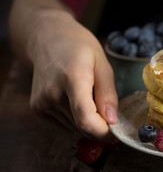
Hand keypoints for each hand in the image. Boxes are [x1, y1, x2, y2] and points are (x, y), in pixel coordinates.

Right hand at [28, 10, 117, 140]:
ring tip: (88, 98)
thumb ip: (108, 94)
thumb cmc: (79, 48)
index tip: (116, 130)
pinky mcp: (37, 109)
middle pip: (82, 128)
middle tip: (107, 111)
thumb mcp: (102, 64)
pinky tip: (74, 100)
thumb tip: (112, 121)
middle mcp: (52, 93)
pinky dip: (75, 120)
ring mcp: (42, 103)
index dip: (103, 132)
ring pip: (74, 129)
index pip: (86, 120)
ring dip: (87, 123)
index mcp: (72, 79)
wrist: (47, 38)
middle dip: (99, 127)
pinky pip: (64, 126)